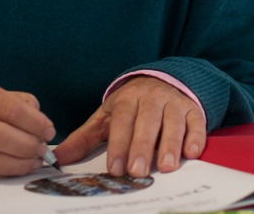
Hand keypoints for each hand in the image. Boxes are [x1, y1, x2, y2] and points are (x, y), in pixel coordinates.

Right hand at [0, 76, 55, 177]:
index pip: (9, 109)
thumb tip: (38, 119)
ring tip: (34, 160)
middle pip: (1, 137)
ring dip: (19, 163)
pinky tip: (16, 167)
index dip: (35, 122)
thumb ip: (13, 100)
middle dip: (29, 145)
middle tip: (42, 147)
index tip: (48, 129)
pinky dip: (4, 172)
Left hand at [54, 76, 205, 176]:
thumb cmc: (130, 107)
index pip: (121, 120)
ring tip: (166, 167)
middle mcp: (151, 98)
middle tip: (137, 171)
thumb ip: (84, 138)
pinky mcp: (193, 109)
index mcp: (126, 99)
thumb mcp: (106, 118)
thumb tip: (57, 157)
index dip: (118, 143)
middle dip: (142, 147)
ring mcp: (173, 102)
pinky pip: (196, 121)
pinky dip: (195, 136)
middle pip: (146, 122)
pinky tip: (192, 152)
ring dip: (170, 144)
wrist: (161, 80)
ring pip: (172, 122)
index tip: (115, 168)